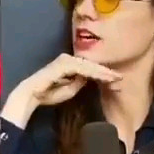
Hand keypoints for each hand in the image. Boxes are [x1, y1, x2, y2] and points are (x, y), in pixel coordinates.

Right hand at [2, 54, 121, 126]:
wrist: (32, 95)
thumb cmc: (49, 93)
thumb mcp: (70, 89)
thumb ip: (80, 82)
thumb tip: (90, 78)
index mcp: (71, 65)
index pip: (90, 69)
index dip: (104, 75)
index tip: (117, 81)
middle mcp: (69, 59)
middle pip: (92, 65)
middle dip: (107, 73)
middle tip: (121, 79)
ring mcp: (67, 60)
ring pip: (89, 65)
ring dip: (103, 72)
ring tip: (115, 78)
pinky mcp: (64, 63)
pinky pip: (82, 68)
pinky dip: (94, 72)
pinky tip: (103, 77)